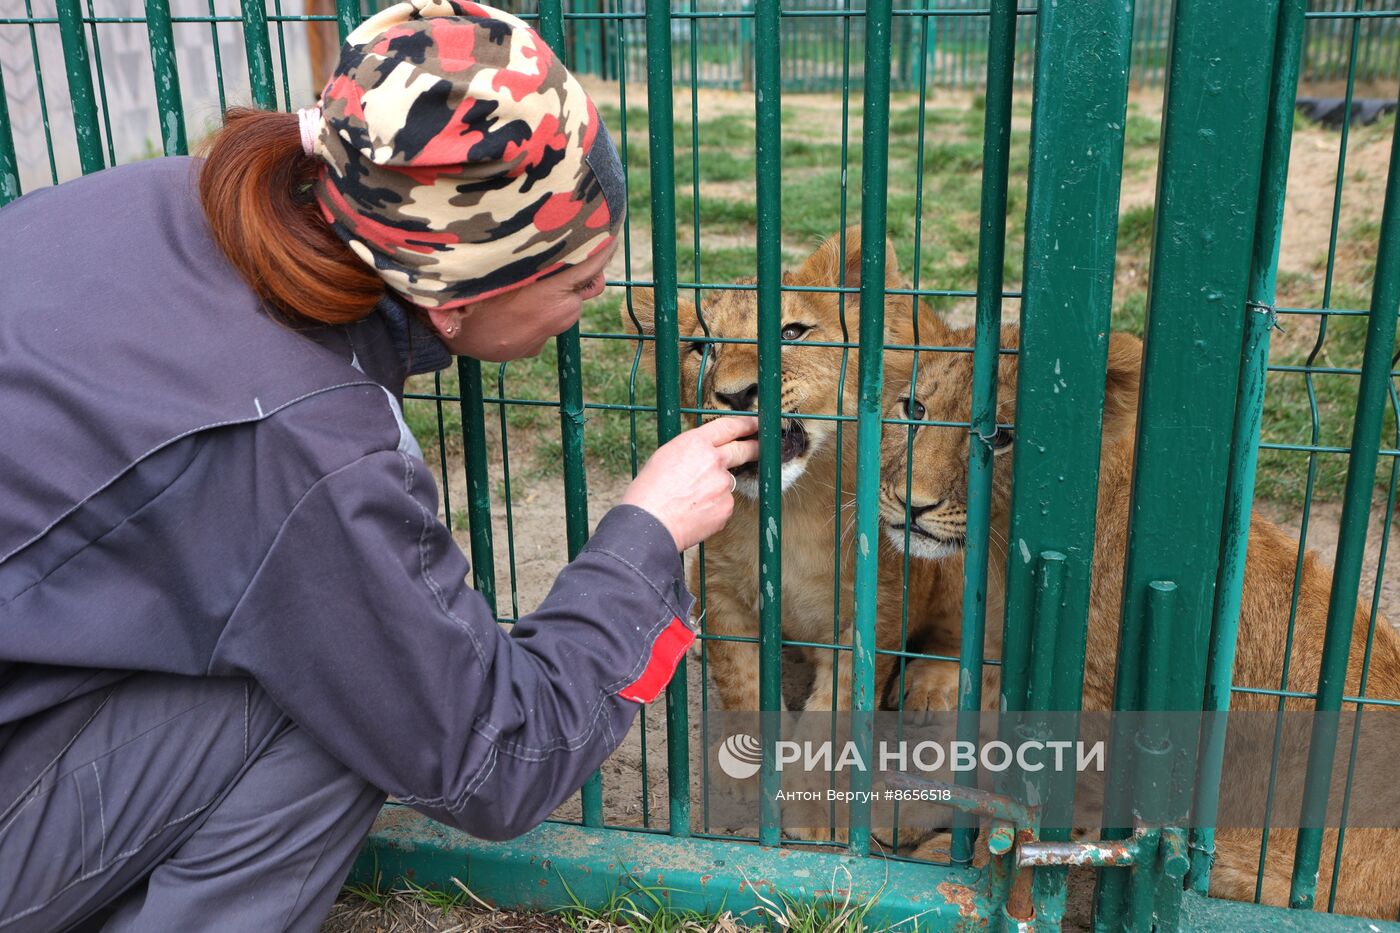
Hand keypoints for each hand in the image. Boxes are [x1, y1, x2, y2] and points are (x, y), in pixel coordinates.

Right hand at [621, 415, 759, 550]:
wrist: (649, 524)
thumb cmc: (649, 491)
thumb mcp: (666, 457)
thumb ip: (691, 451)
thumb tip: (705, 454)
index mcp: (696, 443)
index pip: (729, 426)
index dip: (745, 423)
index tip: (755, 423)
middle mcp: (714, 460)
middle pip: (744, 449)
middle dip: (755, 447)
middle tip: (760, 447)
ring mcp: (723, 485)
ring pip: (727, 482)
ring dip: (716, 488)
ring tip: (689, 500)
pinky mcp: (726, 507)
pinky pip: (723, 504)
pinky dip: (713, 508)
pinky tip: (694, 513)